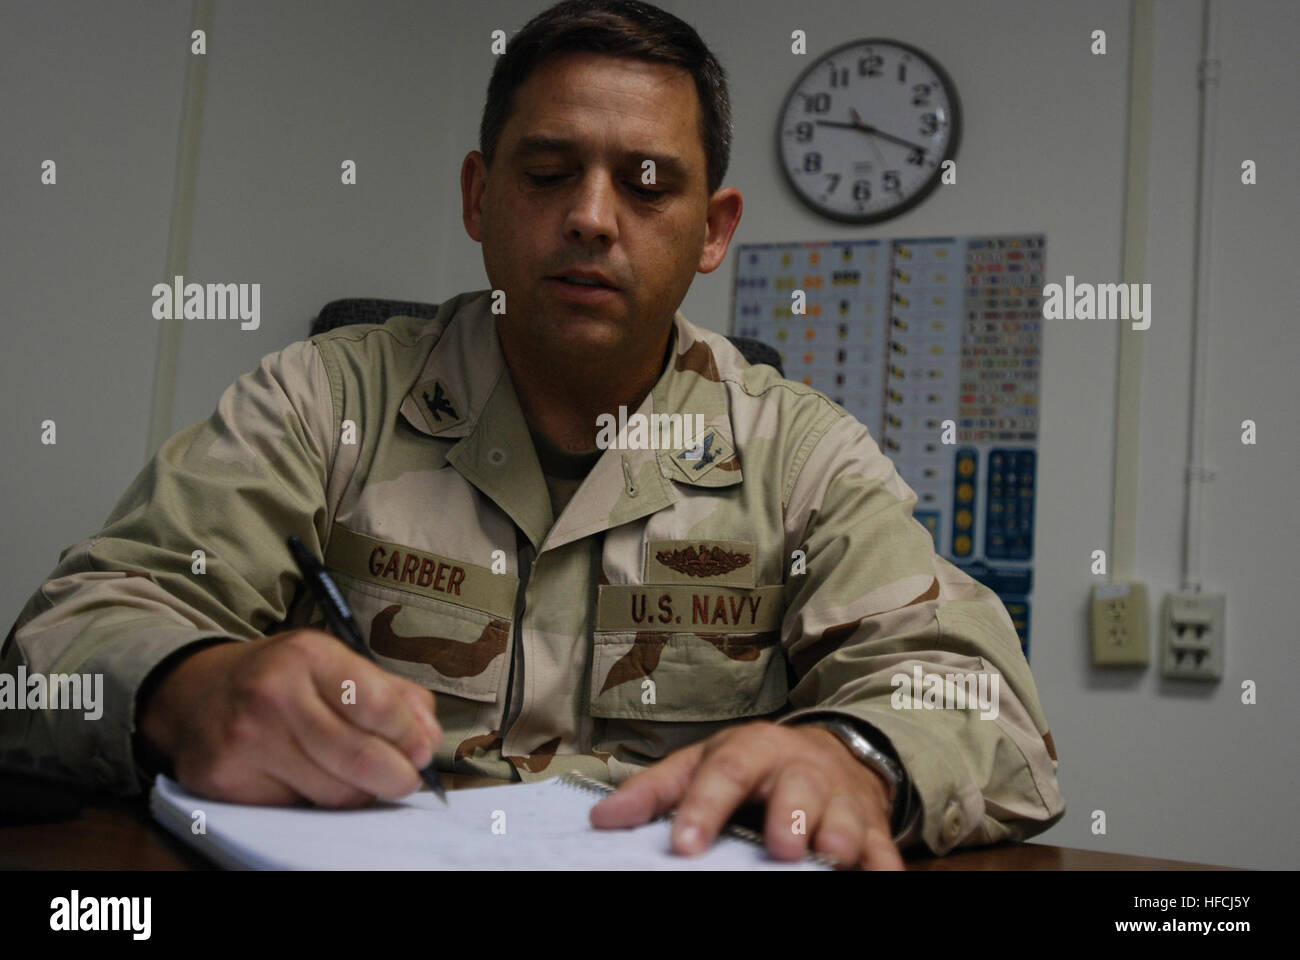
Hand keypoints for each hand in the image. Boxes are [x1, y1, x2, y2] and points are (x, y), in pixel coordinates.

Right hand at [136, 630, 440, 805]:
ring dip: (358, 792)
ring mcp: (245, 741)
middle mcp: (273, 694)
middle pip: (360, 758)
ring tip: (356, 776)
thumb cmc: (280, 679)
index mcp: (308, 656)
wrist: (194, 693)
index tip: (420, 750)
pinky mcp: (226, 781)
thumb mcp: (336, 664)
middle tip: (405, 779)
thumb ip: (392, 696)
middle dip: (396, 777)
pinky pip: (297, 809)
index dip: (410, 736)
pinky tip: (310, 780)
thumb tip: (428, 739)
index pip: (379, 706)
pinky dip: (315, 802)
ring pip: (333, 793)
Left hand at [589, 720, 903, 869]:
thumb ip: (656, 791)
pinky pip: (885, 850)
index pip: (725, 772)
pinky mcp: (873, 827)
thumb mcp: (702, 763)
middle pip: (798, 786)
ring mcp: (841, 798)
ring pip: (845, 815)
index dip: (704, 807)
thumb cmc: (752, 766)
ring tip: (831, 856)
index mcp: (752, 750)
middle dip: (791, 816)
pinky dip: (884, 867)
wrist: (830, 751)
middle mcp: (800, 769)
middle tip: (780, 846)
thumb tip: (603, 819)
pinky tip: (880, 879)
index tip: (684, 844)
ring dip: (840, 836)